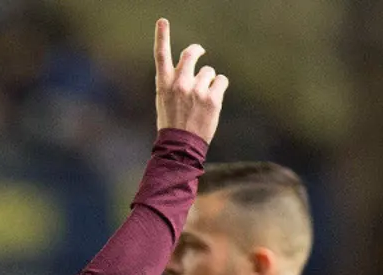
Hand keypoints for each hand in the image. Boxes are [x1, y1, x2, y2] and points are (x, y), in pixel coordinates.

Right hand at [154, 18, 227, 142]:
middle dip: (197, 51)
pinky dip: (219, 87)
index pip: (161, 55)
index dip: (162, 36)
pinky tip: (213, 100)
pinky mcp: (212, 98)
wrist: (180, 146)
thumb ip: (174, 82)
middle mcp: (179, 83)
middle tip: (200, 52)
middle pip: (191, 54)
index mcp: (163, 84)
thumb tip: (190, 69)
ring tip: (202, 98)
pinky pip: (221, 80)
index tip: (162, 21)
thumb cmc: (172, 123)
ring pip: (209, 71)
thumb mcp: (164, 100)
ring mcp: (196, 90)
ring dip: (208, 80)